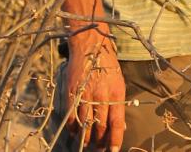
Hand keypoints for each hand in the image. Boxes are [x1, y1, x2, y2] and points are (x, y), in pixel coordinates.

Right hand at [63, 31, 125, 150]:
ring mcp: (85, 95)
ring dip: (86, 137)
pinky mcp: (72, 93)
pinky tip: (75, 132)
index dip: (114, 139)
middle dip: (99, 142)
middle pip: (100, 126)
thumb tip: (119, 126)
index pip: (116, 123)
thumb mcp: (119, 83)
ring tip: (87, 144)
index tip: (112, 150)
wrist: (90, 48)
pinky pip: (71, 116)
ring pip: (85, 124)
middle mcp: (101, 96)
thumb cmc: (107, 66)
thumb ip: (118, 104)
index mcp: (116, 94)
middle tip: (98, 149)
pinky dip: (73, 127)